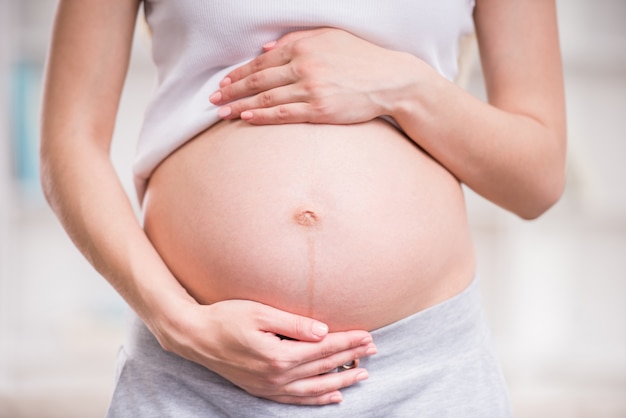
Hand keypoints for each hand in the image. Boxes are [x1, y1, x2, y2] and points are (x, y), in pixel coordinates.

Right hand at [152, 298, 376, 404]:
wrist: (195, 337)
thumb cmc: (225, 318)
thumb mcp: (259, 313)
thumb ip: (294, 323)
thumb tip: (323, 331)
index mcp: (279, 355)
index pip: (323, 348)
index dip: (348, 341)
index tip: (368, 335)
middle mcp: (277, 376)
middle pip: (323, 367)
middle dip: (351, 358)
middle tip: (373, 350)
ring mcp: (269, 387)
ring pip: (315, 388)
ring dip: (340, 381)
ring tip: (362, 375)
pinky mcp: (262, 390)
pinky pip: (297, 400)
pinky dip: (317, 399)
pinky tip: (333, 396)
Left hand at [209, 28, 412, 124]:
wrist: (391, 80)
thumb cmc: (362, 57)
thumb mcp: (330, 37)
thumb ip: (297, 39)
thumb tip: (267, 47)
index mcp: (304, 46)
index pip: (262, 61)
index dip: (239, 73)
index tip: (224, 83)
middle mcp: (304, 66)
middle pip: (259, 80)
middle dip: (232, 90)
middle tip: (213, 100)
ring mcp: (312, 89)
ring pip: (266, 98)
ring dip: (240, 106)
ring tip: (222, 113)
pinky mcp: (320, 110)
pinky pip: (284, 114)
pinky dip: (262, 116)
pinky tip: (246, 119)